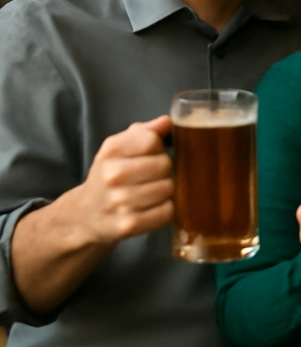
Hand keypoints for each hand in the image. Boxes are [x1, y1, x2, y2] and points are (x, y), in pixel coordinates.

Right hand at [76, 116, 174, 244]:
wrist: (85, 215)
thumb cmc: (108, 176)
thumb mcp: (118, 149)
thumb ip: (144, 132)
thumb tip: (166, 121)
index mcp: (111, 151)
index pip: (152, 140)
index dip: (158, 148)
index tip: (150, 155)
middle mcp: (113, 175)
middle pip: (165, 164)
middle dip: (165, 170)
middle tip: (152, 177)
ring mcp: (120, 201)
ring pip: (169, 188)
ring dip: (166, 190)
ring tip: (152, 192)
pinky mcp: (129, 225)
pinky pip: (167, 211)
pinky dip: (165, 209)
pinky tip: (152, 207)